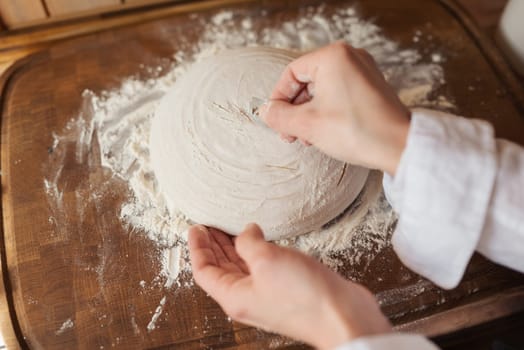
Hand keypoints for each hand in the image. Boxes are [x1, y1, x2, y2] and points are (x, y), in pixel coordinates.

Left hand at [188, 223, 390, 348]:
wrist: (342, 316)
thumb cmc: (304, 296)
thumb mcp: (267, 259)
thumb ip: (248, 243)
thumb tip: (246, 232)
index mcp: (235, 296)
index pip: (204, 271)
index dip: (197, 247)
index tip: (196, 227)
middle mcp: (248, 297)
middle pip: (221, 270)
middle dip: (213, 245)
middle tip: (211, 225)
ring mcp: (266, 295)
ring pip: (241, 268)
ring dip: (234, 248)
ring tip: (230, 228)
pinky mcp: (285, 289)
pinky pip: (261, 268)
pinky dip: (255, 252)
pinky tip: (261, 239)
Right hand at [261, 41, 409, 174]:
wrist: (399, 147)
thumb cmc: (357, 131)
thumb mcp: (308, 125)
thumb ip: (279, 116)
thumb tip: (265, 111)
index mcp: (333, 56)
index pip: (291, 73)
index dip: (278, 98)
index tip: (275, 119)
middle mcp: (350, 56)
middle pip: (307, 80)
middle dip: (295, 110)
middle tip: (290, 134)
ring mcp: (363, 70)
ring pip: (322, 89)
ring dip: (309, 113)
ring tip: (306, 137)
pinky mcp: (371, 86)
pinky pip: (339, 93)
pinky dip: (326, 110)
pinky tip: (323, 132)